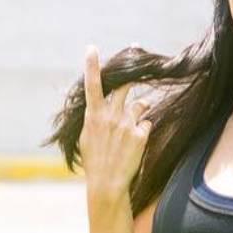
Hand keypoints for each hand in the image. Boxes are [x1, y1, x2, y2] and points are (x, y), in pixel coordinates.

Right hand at [79, 43, 152, 198]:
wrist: (107, 184)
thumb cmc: (94, 162)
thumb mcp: (86, 138)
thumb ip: (94, 119)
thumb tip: (100, 109)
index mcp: (94, 116)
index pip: (92, 86)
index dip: (91, 66)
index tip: (91, 49)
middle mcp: (110, 116)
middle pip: (125, 86)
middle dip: (133, 75)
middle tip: (139, 64)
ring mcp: (126, 124)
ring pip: (141, 104)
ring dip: (141, 109)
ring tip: (133, 126)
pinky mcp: (140, 134)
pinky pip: (146, 124)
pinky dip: (143, 130)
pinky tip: (137, 143)